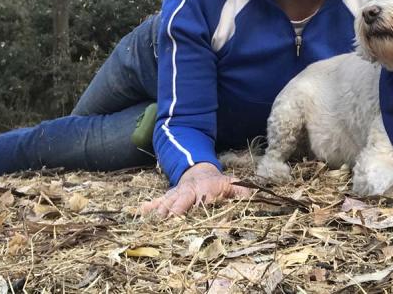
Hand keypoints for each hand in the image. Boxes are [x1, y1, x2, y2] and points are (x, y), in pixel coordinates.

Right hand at [138, 162, 252, 216]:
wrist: (198, 171)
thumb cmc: (218, 183)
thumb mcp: (232, 184)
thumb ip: (241, 191)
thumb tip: (252, 196)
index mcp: (204, 189)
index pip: (199, 198)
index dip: (195, 205)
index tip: (190, 212)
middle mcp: (187, 191)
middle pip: (179, 200)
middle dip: (173, 210)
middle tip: (167, 221)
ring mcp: (175, 194)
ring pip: (166, 201)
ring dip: (159, 211)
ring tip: (151, 221)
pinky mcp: (167, 198)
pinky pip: (157, 201)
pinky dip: (148, 207)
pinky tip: (139, 212)